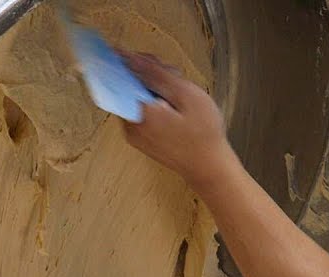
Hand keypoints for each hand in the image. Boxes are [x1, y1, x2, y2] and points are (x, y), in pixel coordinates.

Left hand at [122, 53, 237, 189]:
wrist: (209, 169)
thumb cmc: (204, 134)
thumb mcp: (186, 95)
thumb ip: (156, 75)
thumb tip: (131, 59)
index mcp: (139, 112)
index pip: (119, 76)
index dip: (129, 61)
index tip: (140, 55)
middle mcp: (129, 125)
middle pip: (127, 86)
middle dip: (146, 74)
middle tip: (174, 75)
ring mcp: (133, 134)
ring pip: (134, 98)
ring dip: (151, 88)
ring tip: (177, 93)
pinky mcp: (140, 139)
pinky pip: (139, 112)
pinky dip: (152, 103)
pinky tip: (172, 107)